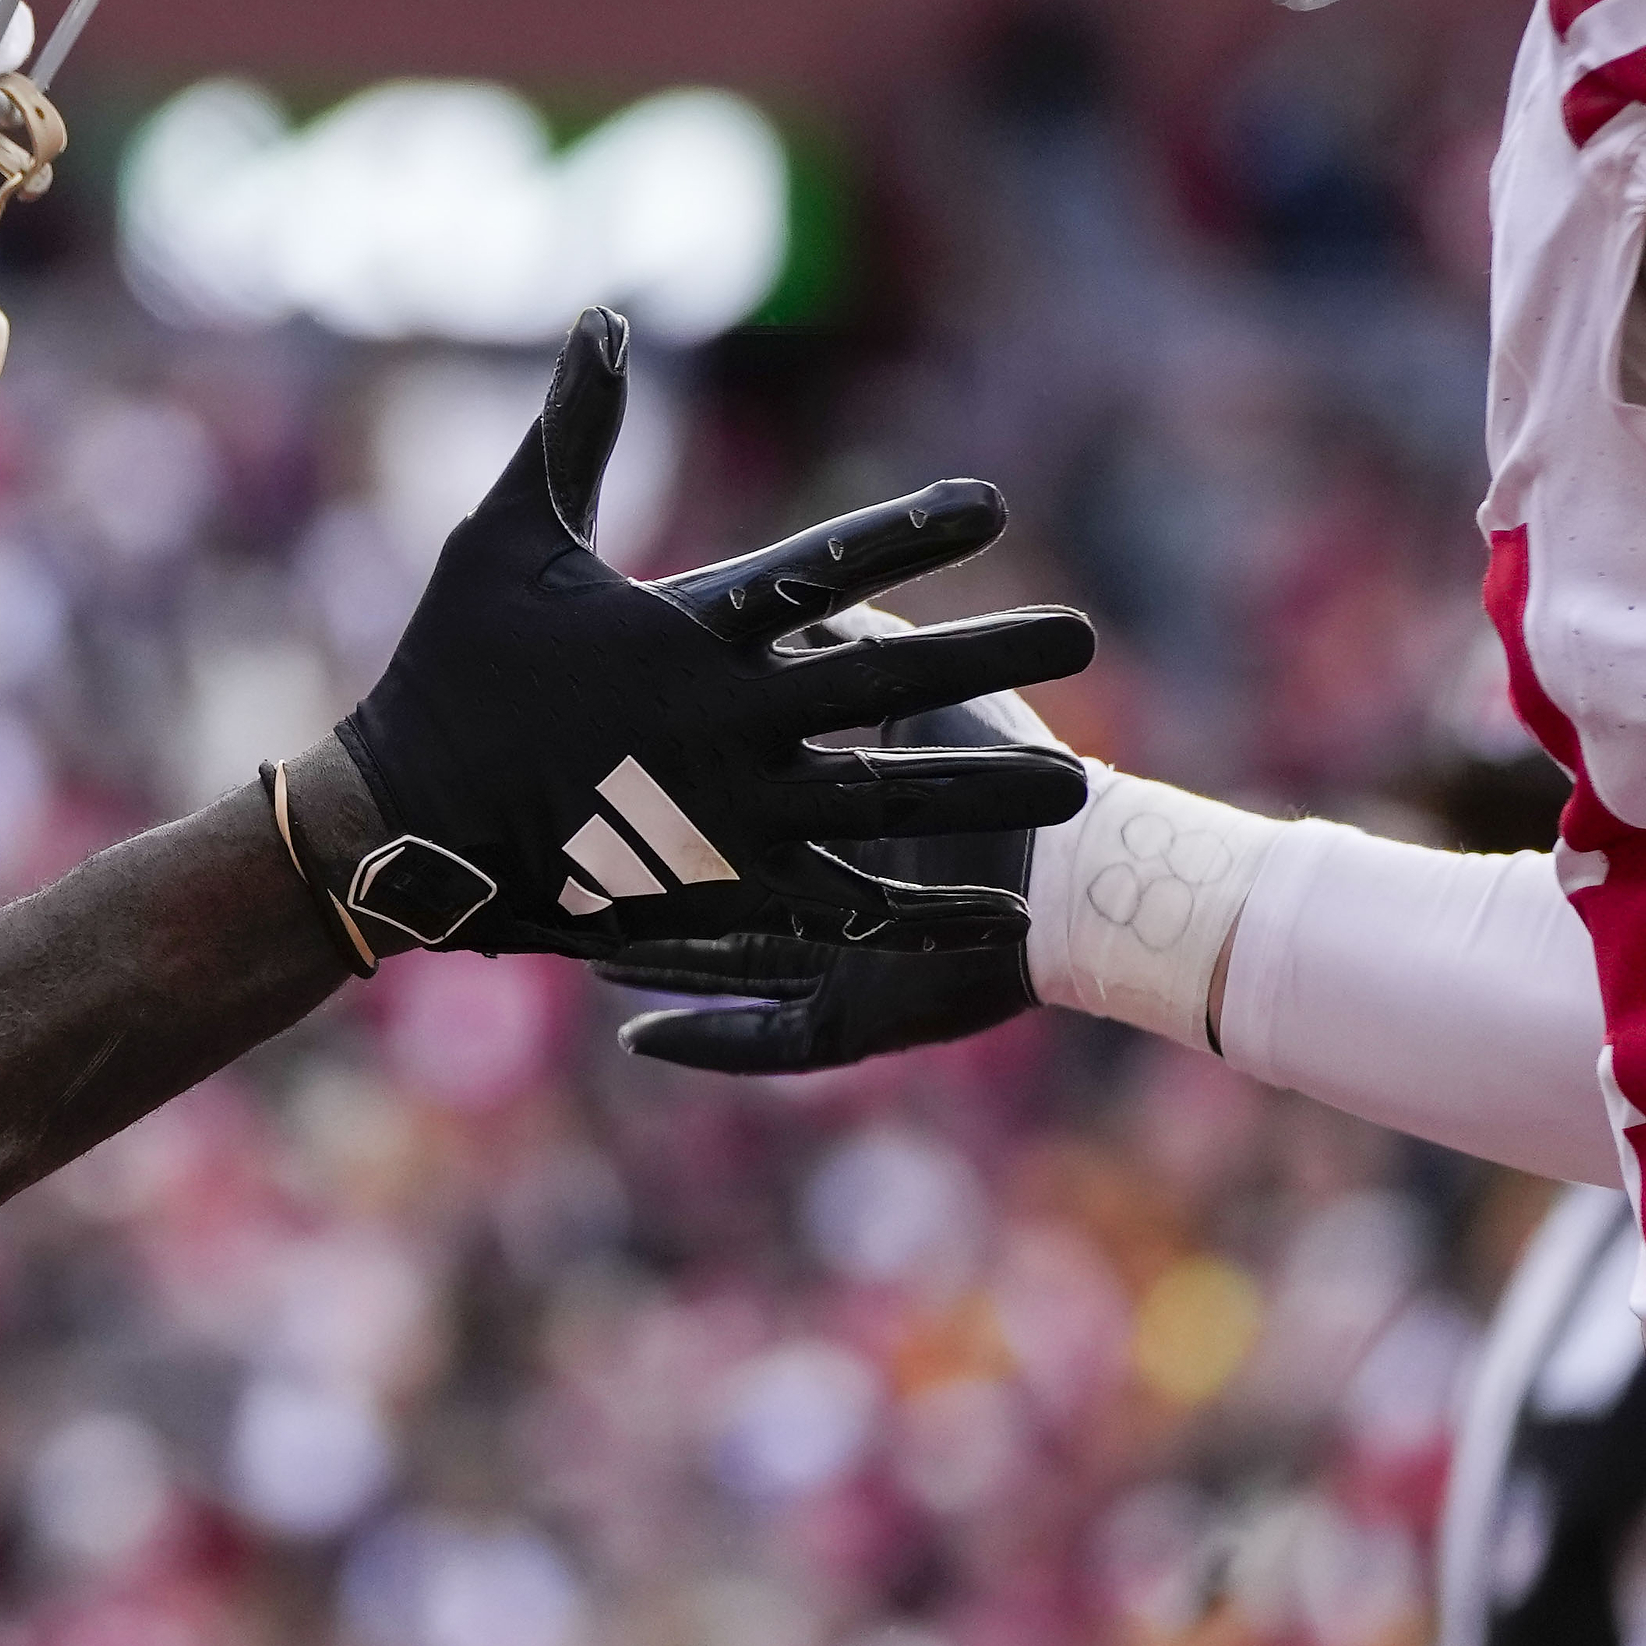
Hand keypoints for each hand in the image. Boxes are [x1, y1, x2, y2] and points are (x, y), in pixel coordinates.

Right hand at [305, 309, 1093, 960]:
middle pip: (885, 682)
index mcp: (682, 630)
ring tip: (1079, 779)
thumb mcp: (506, 535)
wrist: (407, 824)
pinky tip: (998, 912)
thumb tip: (605, 318)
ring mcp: (728, 813)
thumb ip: (571, 430)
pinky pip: (842, 902)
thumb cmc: (451, 669)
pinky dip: (922, 908)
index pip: (820, 568)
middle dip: (990, 656)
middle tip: (1086, 636)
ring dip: (985, 785)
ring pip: (887, 798)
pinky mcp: (719, 889)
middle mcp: (723, 721)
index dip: (911, 531)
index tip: (996, 503)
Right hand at [602, 666, 1058, 1070]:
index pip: (722, 808)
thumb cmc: (996, 745)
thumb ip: (836, 633)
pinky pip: (768, 1044)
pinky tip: (639, 1038)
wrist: (1080, 862)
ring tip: (579, 957)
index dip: (660, 802)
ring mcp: (838, 964)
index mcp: (827, 814)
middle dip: (643, 892)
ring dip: (656, 966)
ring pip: (719, 970)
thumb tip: (786, 601)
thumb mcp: (885, 669)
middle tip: (566, 881)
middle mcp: (827, 891)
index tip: (598, 783)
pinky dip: (707, 1042)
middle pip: (714, 896)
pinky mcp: (860, 1021)